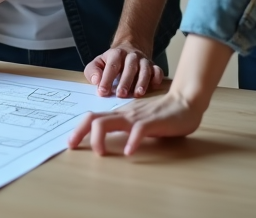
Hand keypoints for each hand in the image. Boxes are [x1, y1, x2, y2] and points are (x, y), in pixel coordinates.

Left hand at [67, 86, 206, 156]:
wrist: (185, 102)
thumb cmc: (161, 115)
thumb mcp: (137, 121)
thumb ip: (124, 127)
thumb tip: (108, 140)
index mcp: (120, 114)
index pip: (94, 118)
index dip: (79, 129)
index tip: (71, 143)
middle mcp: (125, 114)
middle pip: (95, 118)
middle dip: (81, 132)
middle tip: (73, 146)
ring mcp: (138, 116)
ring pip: (111, 122)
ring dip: (101, 137)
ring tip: (100, 153)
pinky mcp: (153, 121)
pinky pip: (139, 130)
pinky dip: (132, 141)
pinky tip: (129, 152)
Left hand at [84, 42, 163, 97]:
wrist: (129, 50)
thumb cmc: (111, 62)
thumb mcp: (98, 63)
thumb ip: (92, 71)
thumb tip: (96, 80)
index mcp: (116, 54)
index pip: (111, 66)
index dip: (107, 79)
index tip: (102, 92)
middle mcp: (132, 56)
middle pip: (130, 67)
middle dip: (125, 81)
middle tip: (121, 94)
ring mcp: (144, 61)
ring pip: (145, 69)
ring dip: (142, 81)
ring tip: (138, 94)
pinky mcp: (153, 66)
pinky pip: (158, 71)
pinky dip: (157, 78)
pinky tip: (154, 86)